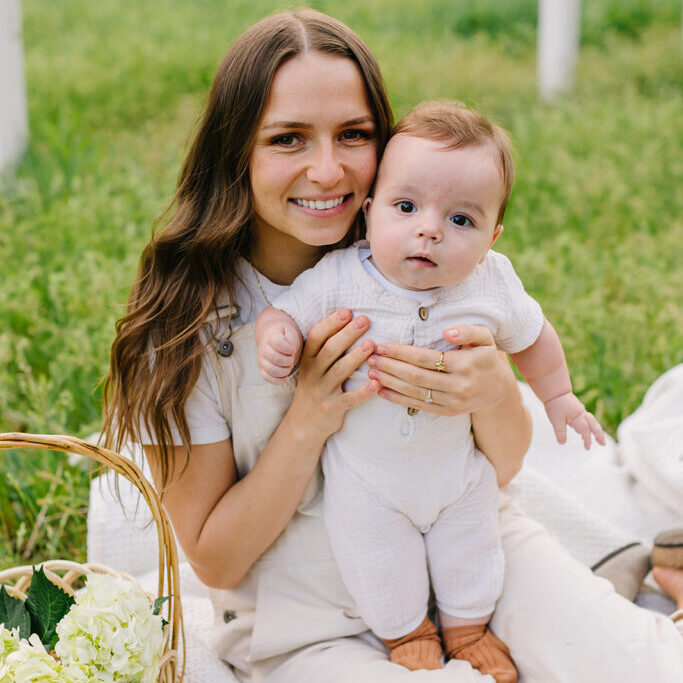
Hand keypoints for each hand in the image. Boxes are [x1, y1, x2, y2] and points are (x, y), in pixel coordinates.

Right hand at [258, 322, 300, 383]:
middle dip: (288, 361)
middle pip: (275, 358)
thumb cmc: (284, 336)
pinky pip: (267, 378)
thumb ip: (292, 339)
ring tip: (289, 367)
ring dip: (284, 371)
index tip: (293, 350)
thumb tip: (291, 351)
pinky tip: (286, 377)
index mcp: (271, 336)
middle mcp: (263, 348)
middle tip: (292, 359)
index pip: (277, 343)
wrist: (273, 339)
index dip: (288, 349)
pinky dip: (278, 380)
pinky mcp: (262, 369)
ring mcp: (261, 359)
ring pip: (271, 370)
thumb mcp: (290, 332)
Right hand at [289, 309, 378, 441]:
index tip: (347, 312)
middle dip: (347, 333)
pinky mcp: (333, 408)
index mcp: (307, 360)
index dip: (331, 323)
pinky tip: (376, 383)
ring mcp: (322, 392)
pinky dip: (363, 392)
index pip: (316, 337)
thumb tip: (347, 320)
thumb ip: (324, 348)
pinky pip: (350, 399)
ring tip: (372, 344)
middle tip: (364, 320)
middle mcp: (312, 374)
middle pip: (330, 350)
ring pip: (340, 371)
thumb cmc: (314, 388)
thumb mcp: (311, 367)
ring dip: (356, 357)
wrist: (304, 424)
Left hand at [365, 324, 504, 415]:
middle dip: (390, 367)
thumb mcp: (484, 337)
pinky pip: (418, 406)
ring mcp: (452, 402)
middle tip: (370, 359)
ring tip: (371, 372)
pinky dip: (398, 399)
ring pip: (414, 392)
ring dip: (390, 383)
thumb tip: (446, 333)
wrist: (498, 388)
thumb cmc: (485, 356)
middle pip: (416, 376)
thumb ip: (467, 331)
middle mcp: (458, 386)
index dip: (401, 353)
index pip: (425, 358)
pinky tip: (381, 391)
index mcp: (464, 365)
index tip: (382, 346)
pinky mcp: (447, 412)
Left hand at [543, 392, 605, 448]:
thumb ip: (560, 432)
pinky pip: (586, 418)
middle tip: (603, 443)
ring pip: (591, 421)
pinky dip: (588, 424)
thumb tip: (563, 443)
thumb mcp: (555, 420)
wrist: (554, 390)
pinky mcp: (576, 408)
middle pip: (594, 425)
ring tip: (597, 438)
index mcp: (577, 417)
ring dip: (595, 429)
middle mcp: (581, 413)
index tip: (587, 448)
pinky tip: (581, 430)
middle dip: (599, 435)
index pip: (585, 431)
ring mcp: (580, 410)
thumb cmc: (554, 404)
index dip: (587, 440)